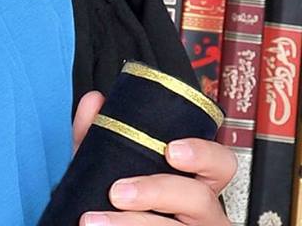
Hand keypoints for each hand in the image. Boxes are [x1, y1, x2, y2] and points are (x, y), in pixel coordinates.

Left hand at [71, 91, 235, 225]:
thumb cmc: (121, 200)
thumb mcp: (110, 167)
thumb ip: (100, 135)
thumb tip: (94, 102)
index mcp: (194, 182)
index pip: (220, 163)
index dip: (202, 154)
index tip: (171, 150)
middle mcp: (203, 213)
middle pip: (200, 198)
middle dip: (156, 192)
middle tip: (117, 192)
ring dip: (132, 223)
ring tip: (95, 220)